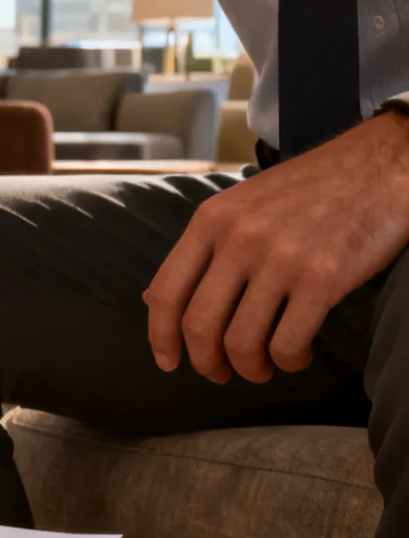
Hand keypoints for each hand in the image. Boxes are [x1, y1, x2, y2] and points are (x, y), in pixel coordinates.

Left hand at [144, 113, 408, 382]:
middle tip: (220, 373)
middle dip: (206, 362)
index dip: (160, 337)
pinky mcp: (322, 278)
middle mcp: (238, 239)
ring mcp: (280, 258)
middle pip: (199, 326)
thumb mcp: (242, 202)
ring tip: (262, 367)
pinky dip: (288, 361)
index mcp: (211, 220)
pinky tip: (295, 356)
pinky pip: (288, 342)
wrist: (381, 164)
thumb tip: (155, 299)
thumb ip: (203, 247)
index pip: (166, 292)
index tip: (168, 362)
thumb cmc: (311, 188)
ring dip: (250, 368)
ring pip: (242, 342)